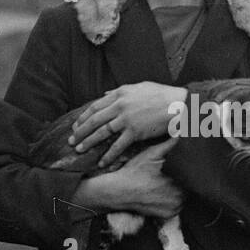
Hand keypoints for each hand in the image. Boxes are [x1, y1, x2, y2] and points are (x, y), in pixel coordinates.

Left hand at [70, 83, 187, 165]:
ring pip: (102, 132)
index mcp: (120, 93)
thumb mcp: (139, 87)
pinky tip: (101, 162)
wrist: (178, 104)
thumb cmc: (162, 95)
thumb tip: (106, 93)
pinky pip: (118, 146)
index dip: (83, 117)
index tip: (76, 125)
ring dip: (88, 142)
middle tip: (71, 140)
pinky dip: (108, 155)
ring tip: (79, 149)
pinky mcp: (135, 132)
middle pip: (94, 120)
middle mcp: (120, 106)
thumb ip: (121, 91)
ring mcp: (126, 119)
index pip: (95, 106)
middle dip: (80, 131)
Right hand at [76, 137, 183, 217]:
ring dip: (180, 191)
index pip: (193, 175)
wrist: (118, 192)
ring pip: (184, 197)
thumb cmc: (135, 171)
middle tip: (173, 174)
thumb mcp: (152, 154)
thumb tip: (182, 133)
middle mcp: (180, 197)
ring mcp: (174, 208)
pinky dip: (173, 201)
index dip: (189, 169)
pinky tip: (164, 193)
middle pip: (190, 187)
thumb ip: (169, 145)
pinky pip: (177, 207)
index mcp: (179, 181)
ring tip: (168, 182)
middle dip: (184, 179)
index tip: (184, 165)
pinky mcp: (168, 215)